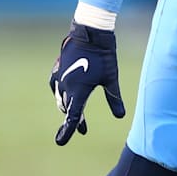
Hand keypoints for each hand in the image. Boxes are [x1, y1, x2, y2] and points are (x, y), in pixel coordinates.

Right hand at [49, 21, 124, 145]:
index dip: (67, 131)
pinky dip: (61, 95)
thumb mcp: (111, 78)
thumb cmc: (104, 55)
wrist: (90, 33)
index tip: (60, 142)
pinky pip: (56, 87)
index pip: (72, 117)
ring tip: (77, 115)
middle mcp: (65, 86)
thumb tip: (120, 116)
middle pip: (67, 109)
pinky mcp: (57, 68)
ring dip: (68, 108)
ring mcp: (59, 76)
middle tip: (82, 128)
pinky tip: (66, 95)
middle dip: (73, 120)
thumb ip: (114, 98)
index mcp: (78, 91)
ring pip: (60, 99)